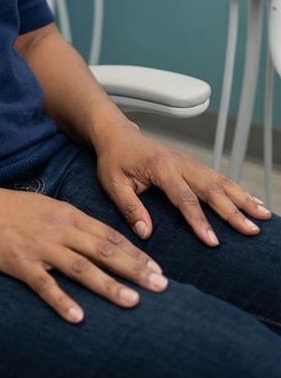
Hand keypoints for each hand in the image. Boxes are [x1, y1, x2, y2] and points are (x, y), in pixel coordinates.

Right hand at [0, 182, 167, 323]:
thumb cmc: (8, 207)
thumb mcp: (46, 206)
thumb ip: (71, 221)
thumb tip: (98, 238)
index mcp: (66, 214)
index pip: (109, 235)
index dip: (136, 253)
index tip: (158, 269)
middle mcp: (58, 229)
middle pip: (103, 250)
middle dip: (135, 269)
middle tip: (161, 286)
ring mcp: (39, 246)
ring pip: (80, 267)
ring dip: (109, 286)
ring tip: (132, 302)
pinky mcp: (19, 262)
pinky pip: (44, 284)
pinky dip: (62, 300)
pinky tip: (79, 317)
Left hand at [95, 126, 272, 245]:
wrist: (118, 135)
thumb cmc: (114, 160)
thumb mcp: (112, 183)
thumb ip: (129, 207)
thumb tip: (146, 233)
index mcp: (161, 168)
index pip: (184, 198)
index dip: (199, 220)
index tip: (213, 242)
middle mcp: (180, 163)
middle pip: (211, 190)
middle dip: (232, 212)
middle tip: (251, 231)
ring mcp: (190, 162)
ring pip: (221, 182)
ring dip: (243, 199)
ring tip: (264, 216)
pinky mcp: (194, 165)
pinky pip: (219, 178)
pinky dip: (238, 190)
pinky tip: (253, 202)